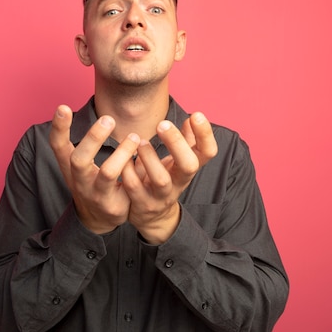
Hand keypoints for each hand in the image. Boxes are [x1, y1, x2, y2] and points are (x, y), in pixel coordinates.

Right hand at [49, 105, 140, 233]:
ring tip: (134, 136)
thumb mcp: (81, 163)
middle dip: (93, 138)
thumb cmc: (92, 180)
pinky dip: (135, 169)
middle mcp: (79, 181)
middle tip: (109, 118)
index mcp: (69, 166)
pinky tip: (142, 157)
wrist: (98, 218)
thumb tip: (82, 110)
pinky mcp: (113, 206)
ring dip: (122, 153)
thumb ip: (85, 141)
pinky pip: (127, 186)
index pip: (57, 146)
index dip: (59, 128)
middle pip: (78, 160)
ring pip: (108, 173)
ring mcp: (95, 194)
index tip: (63, 107)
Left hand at [121, 112, 217, 243]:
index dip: (206, 135)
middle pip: (188, 166)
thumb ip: (187, 140)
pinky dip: (129, 171)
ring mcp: (161, 196)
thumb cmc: (165, 179)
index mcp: (188, 168)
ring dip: (150, 158)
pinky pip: (134, 188)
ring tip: (139, 142)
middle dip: (177, 144)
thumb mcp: (178, 161)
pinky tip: (124, 160)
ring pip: (161, 180)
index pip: (207, 153)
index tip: (196, 114)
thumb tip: (193, 117)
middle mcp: (179, 183)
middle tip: (162, 124)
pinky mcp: (142, 204)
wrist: (152, 216)